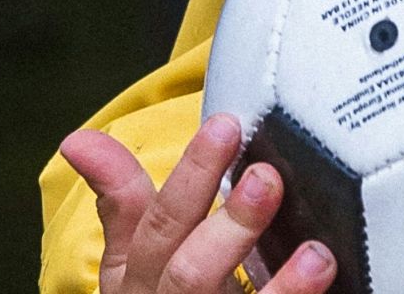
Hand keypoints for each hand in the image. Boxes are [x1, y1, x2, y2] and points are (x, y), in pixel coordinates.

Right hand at [60, 113, 336, 293]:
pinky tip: (325, 282)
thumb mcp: (132, 260)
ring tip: (317, 255)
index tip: (226, 126)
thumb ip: (122, 203)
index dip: (191, 175)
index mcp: (140, 281)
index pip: (158, 224)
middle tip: (267, 179)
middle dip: (230, 226)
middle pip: (192, 273)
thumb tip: (78, 139)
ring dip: (281, 288)